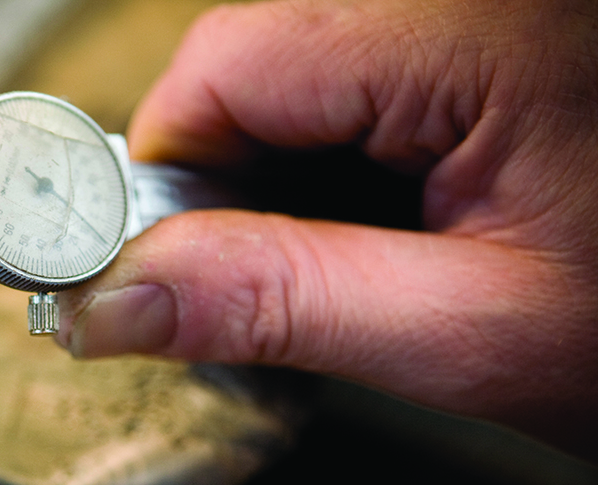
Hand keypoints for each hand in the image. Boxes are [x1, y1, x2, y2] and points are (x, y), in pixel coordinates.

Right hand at [57, 0, 597, 469]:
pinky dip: (327, 174)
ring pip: (289, 82)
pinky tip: (374, 236)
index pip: (232, 62)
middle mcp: (474, 2)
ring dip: (274, 185)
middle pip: (252, 64)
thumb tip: (115, 301)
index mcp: (482, 38)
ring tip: (338, 270)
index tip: (147, 268)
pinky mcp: (479, 56)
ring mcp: (477, 25)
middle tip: (249, 289)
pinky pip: (349, 95)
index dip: (162, 171)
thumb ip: (284, 303)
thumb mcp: (469, 337)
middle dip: (218, 185)